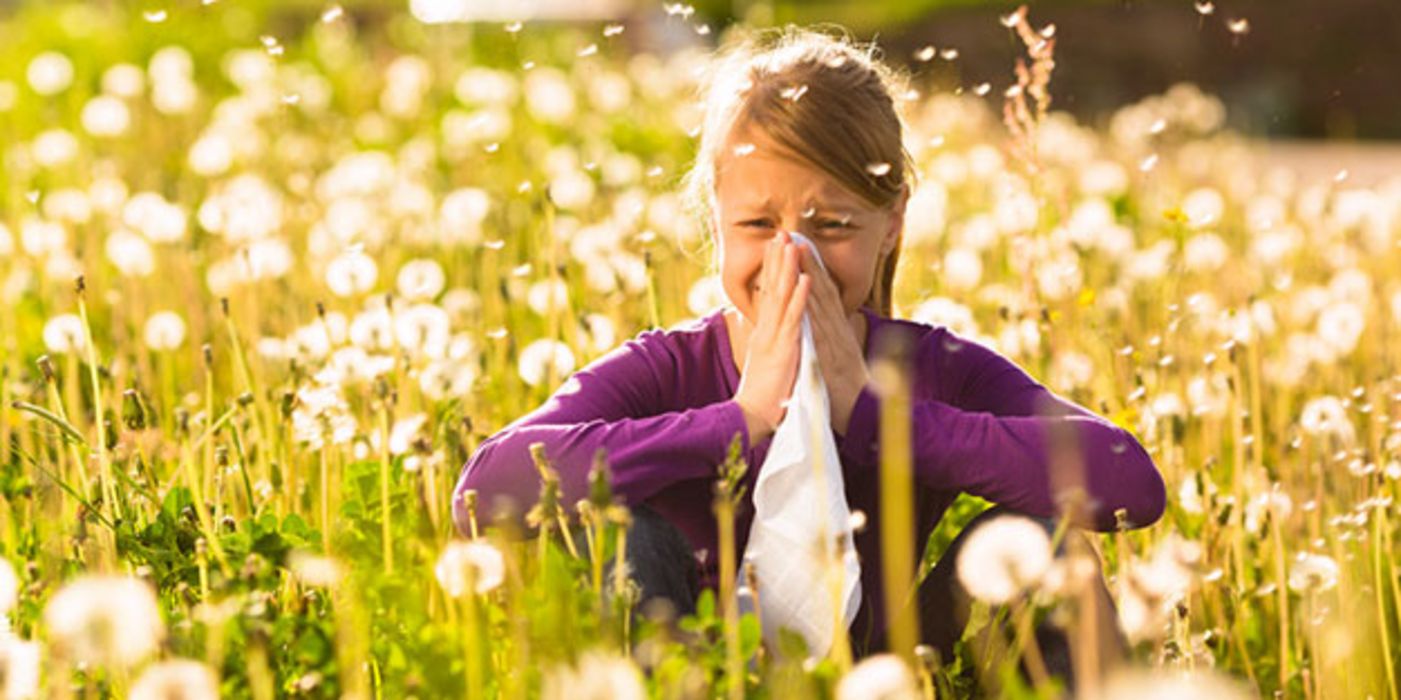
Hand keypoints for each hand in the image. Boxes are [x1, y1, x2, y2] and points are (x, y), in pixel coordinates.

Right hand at [732, 231, 810, 443]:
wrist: (753, 417)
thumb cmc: (764, 394)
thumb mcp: (767, 362)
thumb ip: (770, 343)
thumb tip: (772, 330)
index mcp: (765, 332)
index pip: (768, 294)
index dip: (773, 269)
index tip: (776, 246)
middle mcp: (767, 330)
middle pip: (772, 288)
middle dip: (777, 259)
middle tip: (781, 232)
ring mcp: (774, 338)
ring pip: (782, 297)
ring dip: (788, 269)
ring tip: (792, 244)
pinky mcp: (784, 349)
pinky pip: (794, 320)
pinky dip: (800, 298)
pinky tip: (806, 279)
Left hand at [796, 244, 870, 435]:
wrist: (863, 418)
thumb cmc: (848, 392)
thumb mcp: (838, 361)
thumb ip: (832, 341)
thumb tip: (825, 327)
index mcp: (837, 332)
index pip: (823, 294)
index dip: (811, 269)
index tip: (799, 245)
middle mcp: (838, 331)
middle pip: (821, 290)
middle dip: (808, 261)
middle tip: (795, 234)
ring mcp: (836, 342)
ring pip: (821, 303)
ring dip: (809, 275)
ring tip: (797, 250)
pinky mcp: (832, 358)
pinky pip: (820, 331)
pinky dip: (813, 310)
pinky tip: (806, 293)